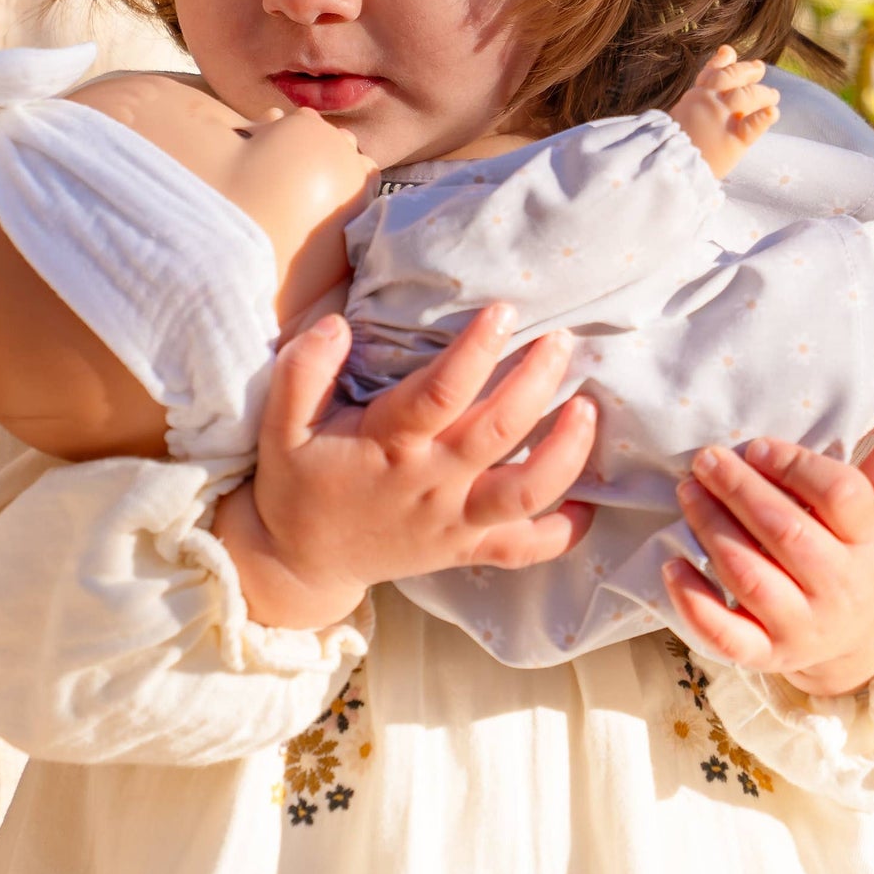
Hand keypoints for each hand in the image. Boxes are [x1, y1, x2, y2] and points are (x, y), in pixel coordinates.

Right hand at [214, 304, 595, 628]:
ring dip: (566, 453)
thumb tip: (337, 324)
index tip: (505, 310)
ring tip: (589, 409)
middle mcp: (430, 485)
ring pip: (524, 492)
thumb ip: (303, 372)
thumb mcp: (281, 428)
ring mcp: (454, 522)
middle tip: (562, 340)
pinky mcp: (467, 549)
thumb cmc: (299, 483)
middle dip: (537, 383)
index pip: (439, 394)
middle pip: (497, 433)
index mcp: (388, 447)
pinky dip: (564, 531)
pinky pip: (525, 549)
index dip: (476, 351)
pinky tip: (592, 502)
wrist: (300, 563)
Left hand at [661, 399, 873, 695]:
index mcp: (872, 543)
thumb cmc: (870, 552)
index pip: (841, 497)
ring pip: (751, 577)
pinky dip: (695, 604)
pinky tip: (670, 566)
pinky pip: (726, 636)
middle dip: (741, 491)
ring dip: (713, 530)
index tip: (758, 445)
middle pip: (787, 532)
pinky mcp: (768, 655)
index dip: (795, 467)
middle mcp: (840, 588)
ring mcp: (803, 626)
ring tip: (689, 492)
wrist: (871, 637)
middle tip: (708, 459)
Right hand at [669, 45, 778, 178]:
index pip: (710, 73)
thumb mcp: (677, 117)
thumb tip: (699, 94)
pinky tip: (773, 112)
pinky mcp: (733, 140)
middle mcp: (709, 102)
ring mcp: (722, 119)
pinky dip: (764, 117)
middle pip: (732, 77)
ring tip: (773, 96)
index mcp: (694, 98)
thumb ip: (692, 103)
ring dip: (763, 93)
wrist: (667, 167)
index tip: (728, 51)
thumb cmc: (669, 147)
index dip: (721, 61)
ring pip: (747, 96)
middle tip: (759, 68)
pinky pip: (752, 125)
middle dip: (747, 70)